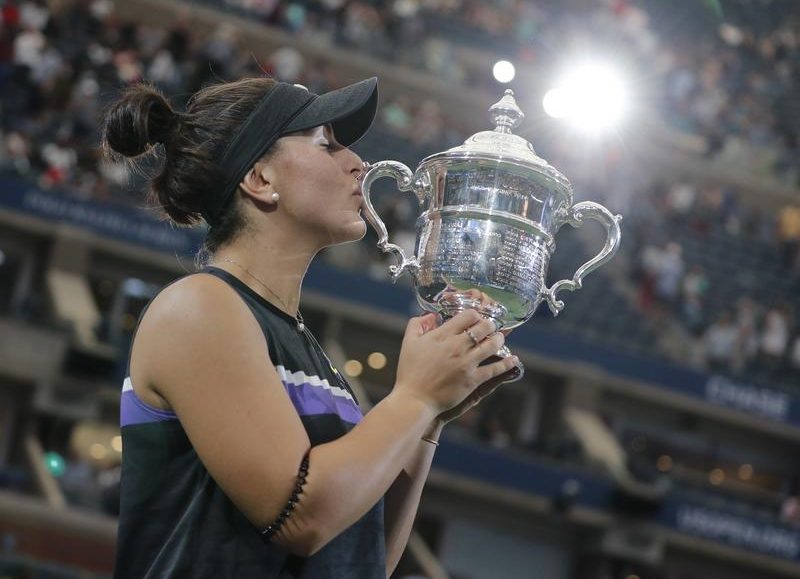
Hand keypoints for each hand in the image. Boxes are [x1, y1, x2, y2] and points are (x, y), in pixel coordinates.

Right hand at [393, 310, 517, 414]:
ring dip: (499, 340)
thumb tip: (429, 315)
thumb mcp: (408, 343)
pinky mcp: (472, 380)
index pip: (467, 316)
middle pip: (483, 328)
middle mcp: (456, 346)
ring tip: (499, 339)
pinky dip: (506, 364)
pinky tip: (513, 360)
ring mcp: (466, 363)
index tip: (476, 318)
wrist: (414, 399)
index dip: (475, 315)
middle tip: (490, 327)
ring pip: (492, 345)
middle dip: (490, 325)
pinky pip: (494, 369)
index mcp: (442, 335)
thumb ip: (417, 325)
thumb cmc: (410, 372)